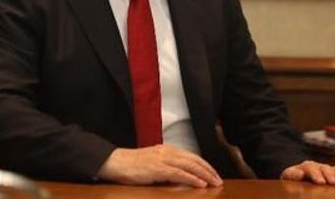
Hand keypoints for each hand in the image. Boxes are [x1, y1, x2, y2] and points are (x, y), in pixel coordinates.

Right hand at [97, 145, 223, 187]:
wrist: (115, 162)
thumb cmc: (131, 166)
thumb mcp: (152, 163)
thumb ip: (166, 167)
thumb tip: (179, 176)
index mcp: (166, 150)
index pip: (191, 156)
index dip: (204, 165)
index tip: (213, 174)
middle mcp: (167, 152)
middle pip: (194, 160)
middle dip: (208, 170)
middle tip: (219, 180)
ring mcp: (162, 159)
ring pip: (190, 165)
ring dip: (205, 174)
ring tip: (215, 183)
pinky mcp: (157, 168)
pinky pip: (179, 173)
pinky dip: (192, 178)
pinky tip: (201, 184)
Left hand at [280, 160, 334, 184]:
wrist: (297, 178)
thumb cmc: (292, 181)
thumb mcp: (288, 178)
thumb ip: (292, 175)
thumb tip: (299, 173)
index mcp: (303, 167)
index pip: (310, 168)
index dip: (316, 175)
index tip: (321, 182)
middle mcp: (315, 167)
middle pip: (324, 169)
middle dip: (330, 176)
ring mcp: (324, 169)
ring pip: (334, 170)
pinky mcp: (332, 174)